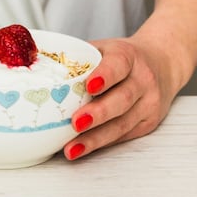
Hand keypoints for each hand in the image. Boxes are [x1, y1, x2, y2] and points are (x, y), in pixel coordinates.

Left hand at [63, 36, 180, 159]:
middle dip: (98, 113)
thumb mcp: (105, 48)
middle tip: (75, 122)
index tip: (89, 86)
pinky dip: (102, 143)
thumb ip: (78, 56)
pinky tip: (83, 149)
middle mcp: (143, 80)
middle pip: (122, 99)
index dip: (105, 76)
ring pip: (123, 124)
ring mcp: (149, 103)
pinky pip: (123, 135)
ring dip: (96, 138)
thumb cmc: (124, 58)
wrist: (163, 62)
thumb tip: (32, 59)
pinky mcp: (148, 123)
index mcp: (129, 56)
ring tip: (72, 148)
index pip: (118, 65)